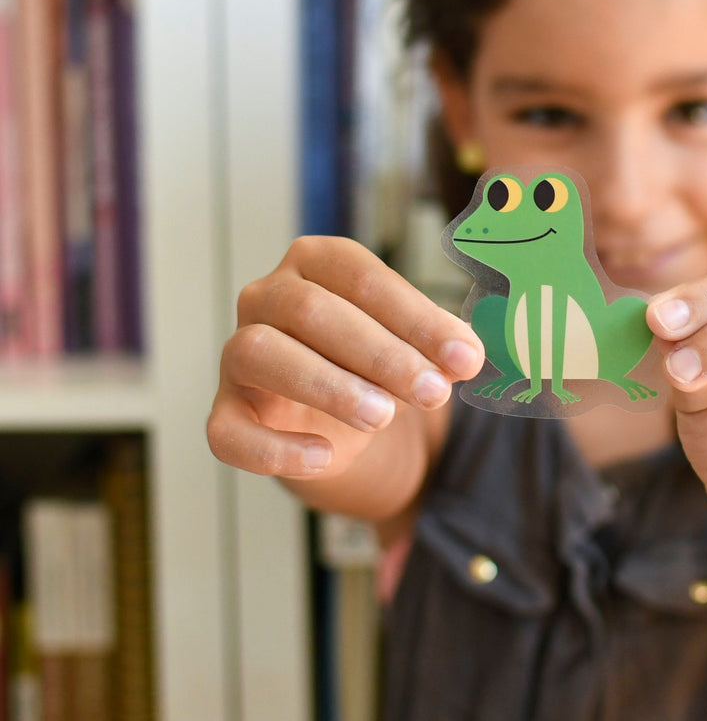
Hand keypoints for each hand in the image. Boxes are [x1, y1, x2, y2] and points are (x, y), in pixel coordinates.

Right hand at [207, 236, 483, 481]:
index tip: (466, 358)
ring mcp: (237, 354)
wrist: (339, 420)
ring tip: (383, 416)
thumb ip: (439, 348)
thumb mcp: (416, 349)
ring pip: (261, 354)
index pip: (361, 276)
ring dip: (328, 385)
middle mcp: (267, 297)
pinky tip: (325, 457)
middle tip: (432, 391)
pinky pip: (228, 431)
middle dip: (381, 354)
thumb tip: (466, 356)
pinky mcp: (226, 412)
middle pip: (312, 311)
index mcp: (317, 263)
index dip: (415, 317)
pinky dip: (275, 449)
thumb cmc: (376, 364)